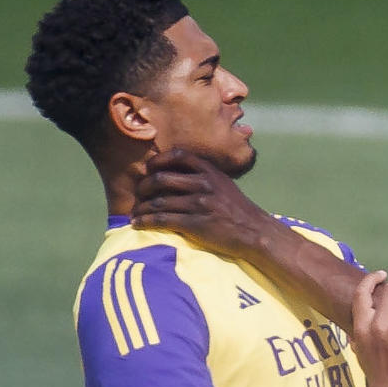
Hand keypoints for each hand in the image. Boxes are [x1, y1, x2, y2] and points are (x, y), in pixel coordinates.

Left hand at [134, 148, 277, 253]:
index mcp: (209, 171)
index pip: (178, 156)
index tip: (148, 169)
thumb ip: (202, 175)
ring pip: (158, 201)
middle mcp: (203, 184)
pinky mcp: (195, 224)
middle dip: (143, 186)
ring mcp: (199, 204)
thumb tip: (175, 172)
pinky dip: (146, 221)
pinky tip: (137, 224)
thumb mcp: (223, 183)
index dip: (158, 160)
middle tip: (137, 194)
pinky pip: (163, 220)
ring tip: (134, 213)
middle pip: (161, 178)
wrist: (254, 231)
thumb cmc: (237, 208)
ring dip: (141, 208)